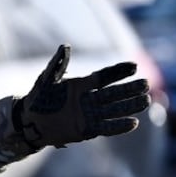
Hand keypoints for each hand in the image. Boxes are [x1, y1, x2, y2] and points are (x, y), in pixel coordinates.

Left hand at [13, 45, 148, 149]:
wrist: (29, 121)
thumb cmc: (37, 98)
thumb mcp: (46, 80)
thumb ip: (57, 64)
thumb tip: (66, 47)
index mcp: (83, 84)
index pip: (105, 76)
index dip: (119, 72)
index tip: (134, 67)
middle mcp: (90, 98)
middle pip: (114, 93)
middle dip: (130, 89)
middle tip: (145, 85)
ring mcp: (90, 114)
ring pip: (115, 109)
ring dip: (130, 106)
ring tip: (145, 101)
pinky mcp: (88, 130)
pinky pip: (107, 127)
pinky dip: (119, 126)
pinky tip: (133, 123)